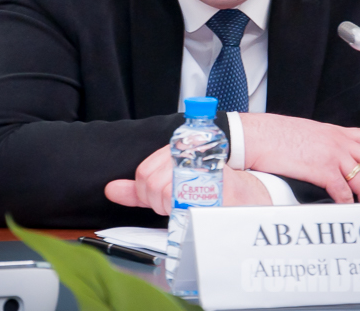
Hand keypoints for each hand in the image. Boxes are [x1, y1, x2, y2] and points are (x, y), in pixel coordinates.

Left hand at [104, 145, 271, 214]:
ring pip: (167, 193)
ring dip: (176, 208)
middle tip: (179, 202)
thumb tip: (112, 189)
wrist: (247, 192)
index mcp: (175, 148)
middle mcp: (188, 152)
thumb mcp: (169, 184)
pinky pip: (189, 201)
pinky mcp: (218, 183)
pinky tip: (198, 207)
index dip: (148, 192)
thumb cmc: (207, 188)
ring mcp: (203, 165)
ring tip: (190, 203)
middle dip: (162, 202)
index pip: (144, 173)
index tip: (163, 196)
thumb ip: (140, 188)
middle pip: (152, 183)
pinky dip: (190, 210)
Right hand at [240, 114, 359, 203]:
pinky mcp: (321, 169)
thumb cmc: (276, 134)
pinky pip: (344, 193)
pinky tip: (347, 211)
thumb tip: (333, 159)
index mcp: (337, 132)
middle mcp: (339, 142)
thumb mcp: (307, 133)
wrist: (257, 134)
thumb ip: (325, 144)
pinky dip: (348, 205)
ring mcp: (332, 155)